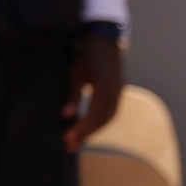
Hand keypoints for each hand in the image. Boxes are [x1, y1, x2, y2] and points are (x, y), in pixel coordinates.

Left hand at [65, 32, 123, 152]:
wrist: (104, 40)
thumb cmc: (86, 54)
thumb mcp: (75, 72)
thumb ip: (72, 94)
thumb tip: (66, 115)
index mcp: (106, 85)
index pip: (95, 113)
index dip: (82, 127)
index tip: (68, 137)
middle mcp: (116, 91)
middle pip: (103, 119)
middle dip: (87, 133)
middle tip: (70, 145)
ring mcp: (120, 92)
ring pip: (109, 118)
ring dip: (94, 130)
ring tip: (78, 140)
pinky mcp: (118, 92)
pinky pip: (111, 112)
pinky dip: (99, 123)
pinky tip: (88, 128)